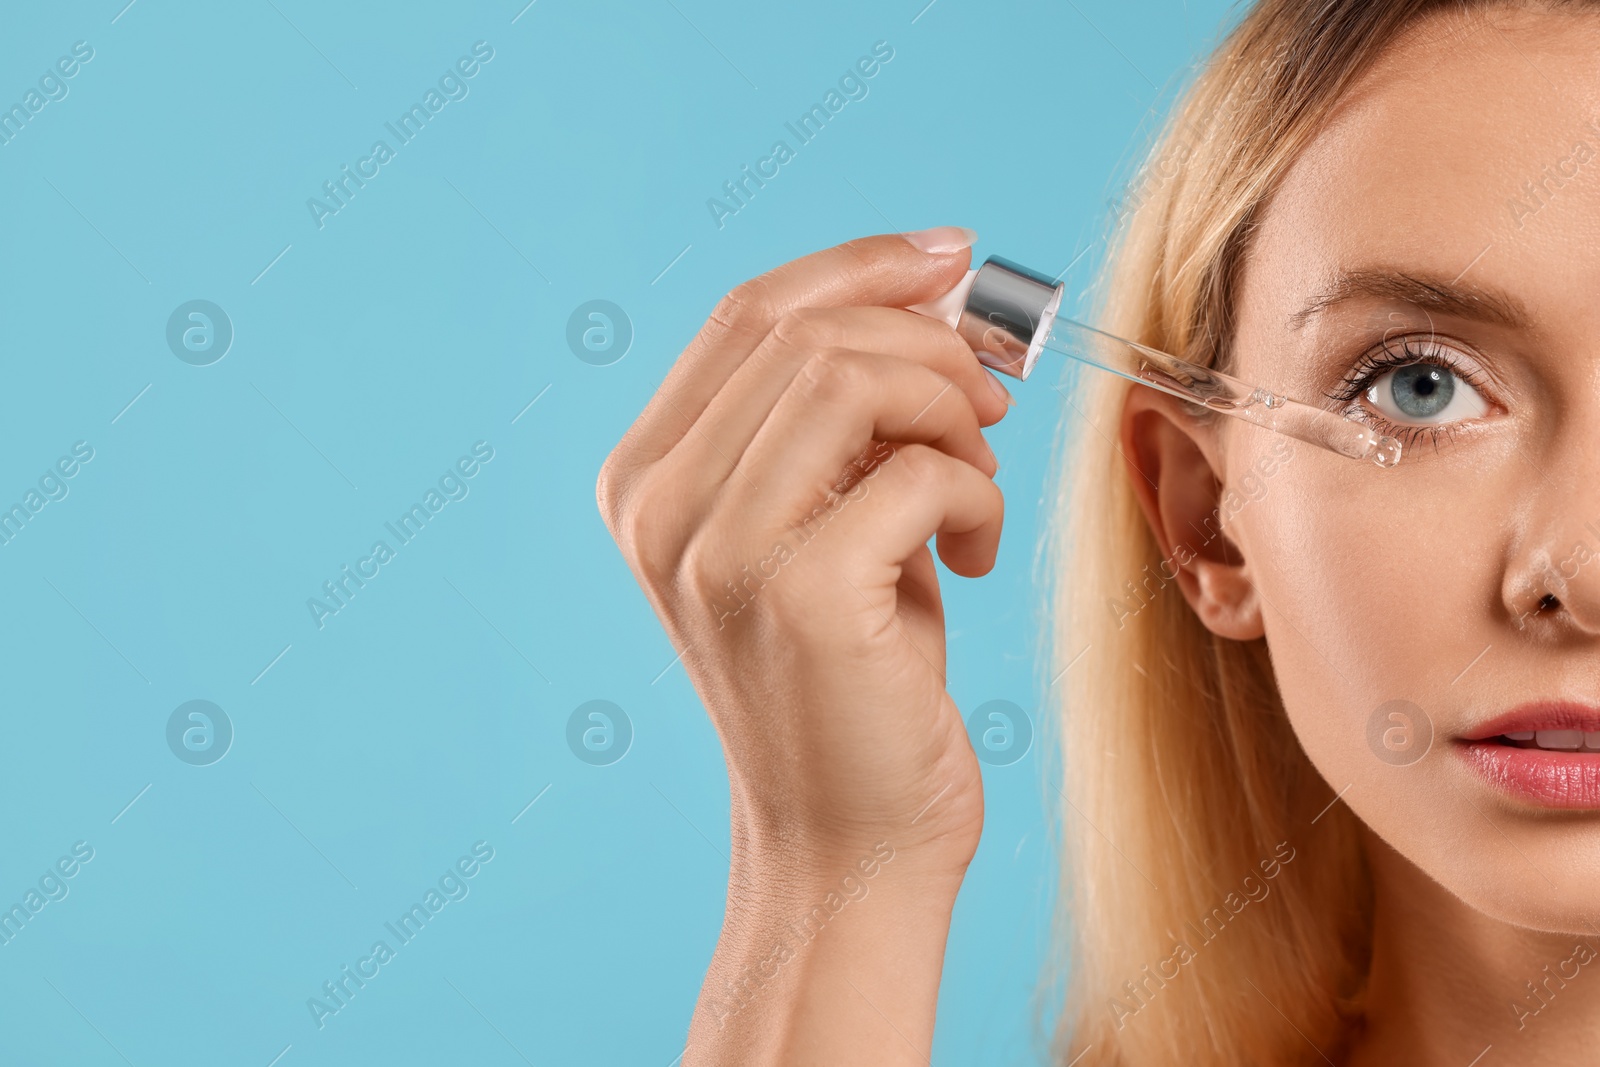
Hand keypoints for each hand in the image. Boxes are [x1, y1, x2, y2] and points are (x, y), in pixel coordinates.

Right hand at [599, 229, 1007, 871]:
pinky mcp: (797, 595)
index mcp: (646, 478)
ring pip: (857, 380)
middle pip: (808, 333)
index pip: (749, 312)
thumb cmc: (853, 675)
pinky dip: (975, 495)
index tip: (954, 259)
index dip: (862, 267)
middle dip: (929, 347)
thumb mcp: (827, 519)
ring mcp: (715, 551)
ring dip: (954, 417)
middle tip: (991, 407)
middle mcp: (658, 507)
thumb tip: (937, 291)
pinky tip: (973, 557)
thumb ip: (843, 415)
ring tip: (976, 487)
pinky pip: (919, 470)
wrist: (849, 841)